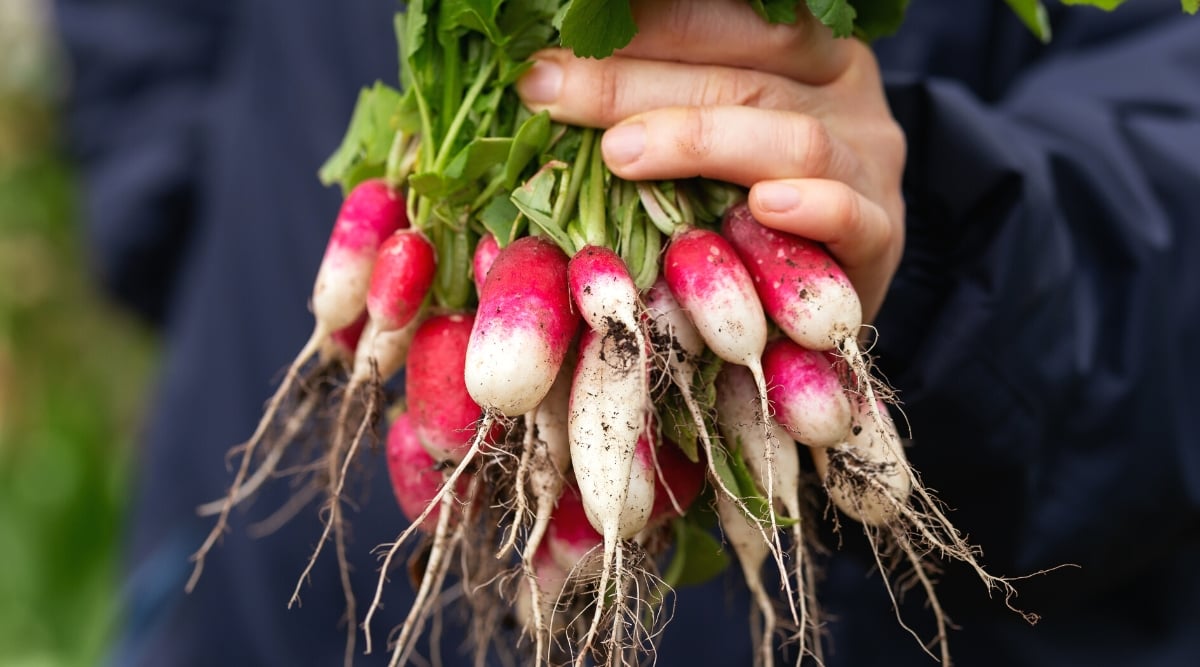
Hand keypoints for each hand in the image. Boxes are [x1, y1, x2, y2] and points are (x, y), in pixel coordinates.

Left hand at [516, 0, 905, 322]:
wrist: (816, 301)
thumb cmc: (739, 209)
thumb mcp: (701, 137)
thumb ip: (657, 98)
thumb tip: (542, 75)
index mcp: (800, 49)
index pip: (725, 19)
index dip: (643, 25)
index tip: (553, 38)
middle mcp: (842, 90)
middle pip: (742, 71)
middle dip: (635, 81)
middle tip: (549, 90)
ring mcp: (869, 161)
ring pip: (791, 135)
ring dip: (699, 139)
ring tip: (620, 153)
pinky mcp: (882, 235)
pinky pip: (852, 215)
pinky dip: (810, 207)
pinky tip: (762, 206)